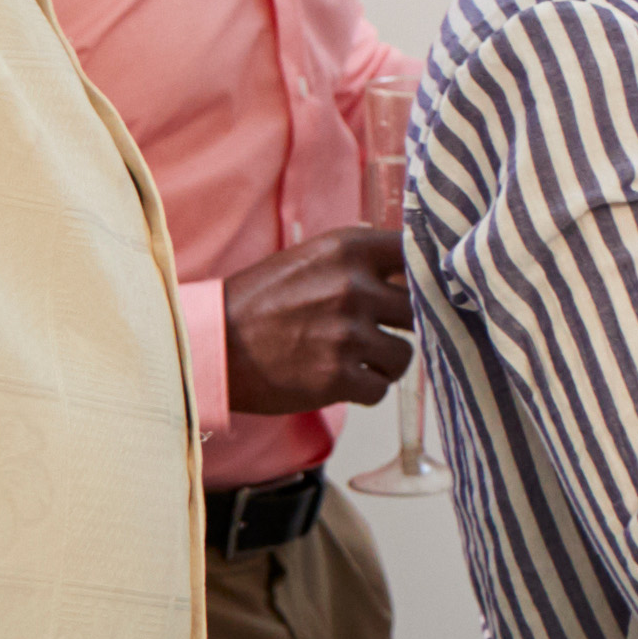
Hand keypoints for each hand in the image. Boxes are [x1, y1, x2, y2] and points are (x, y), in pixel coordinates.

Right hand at [222, 222, 412, 412]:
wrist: (212, 346)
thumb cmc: (260, 301)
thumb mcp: (310, 258)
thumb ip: (360, 259)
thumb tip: (413, 261)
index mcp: (347, 249)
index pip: (416, 254)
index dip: (426, 275)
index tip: (424, 288)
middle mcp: (352, 287)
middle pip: (418, 310)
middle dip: (401, 325)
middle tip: (376, 331)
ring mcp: (347, 334)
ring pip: (404, 355)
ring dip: (385, 362)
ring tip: (352, 358)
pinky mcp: (338, 377)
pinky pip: (381, 388)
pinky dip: (365, 389)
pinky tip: (339, 379)